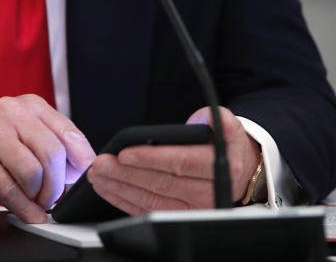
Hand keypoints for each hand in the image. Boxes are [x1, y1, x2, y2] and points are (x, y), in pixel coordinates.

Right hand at [0, 94, 95, 222]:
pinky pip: (11, 189)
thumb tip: (84, 167)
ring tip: (36, 200)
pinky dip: (25, 208)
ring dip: (39, 196)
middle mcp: (10, 112)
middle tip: (53, 196)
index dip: (80, 160)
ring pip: (33, 171)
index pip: (68, 131)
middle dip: (57, 183)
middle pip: (52, 152)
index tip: (81, 177)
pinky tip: (29, 212)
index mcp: (30, 105)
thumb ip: (54, 145)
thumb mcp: (25, 137)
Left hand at [85, 106, 260, 213]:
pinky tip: (108, 188)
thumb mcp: (227, 124)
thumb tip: (209, 119)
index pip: (181, 163)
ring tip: (98, 175)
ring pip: (152, 200)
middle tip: (100, 164)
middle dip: (126, 174)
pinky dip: (125, 200)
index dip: (151, 159)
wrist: (238, 169)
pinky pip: (149, 210)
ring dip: (120, 188)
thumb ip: (218, 118)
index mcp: (221, 166)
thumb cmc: (224, 143)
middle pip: (161, 183)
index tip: (124, 153)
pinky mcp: (180, 216)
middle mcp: (210, 192)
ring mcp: (194, 209)